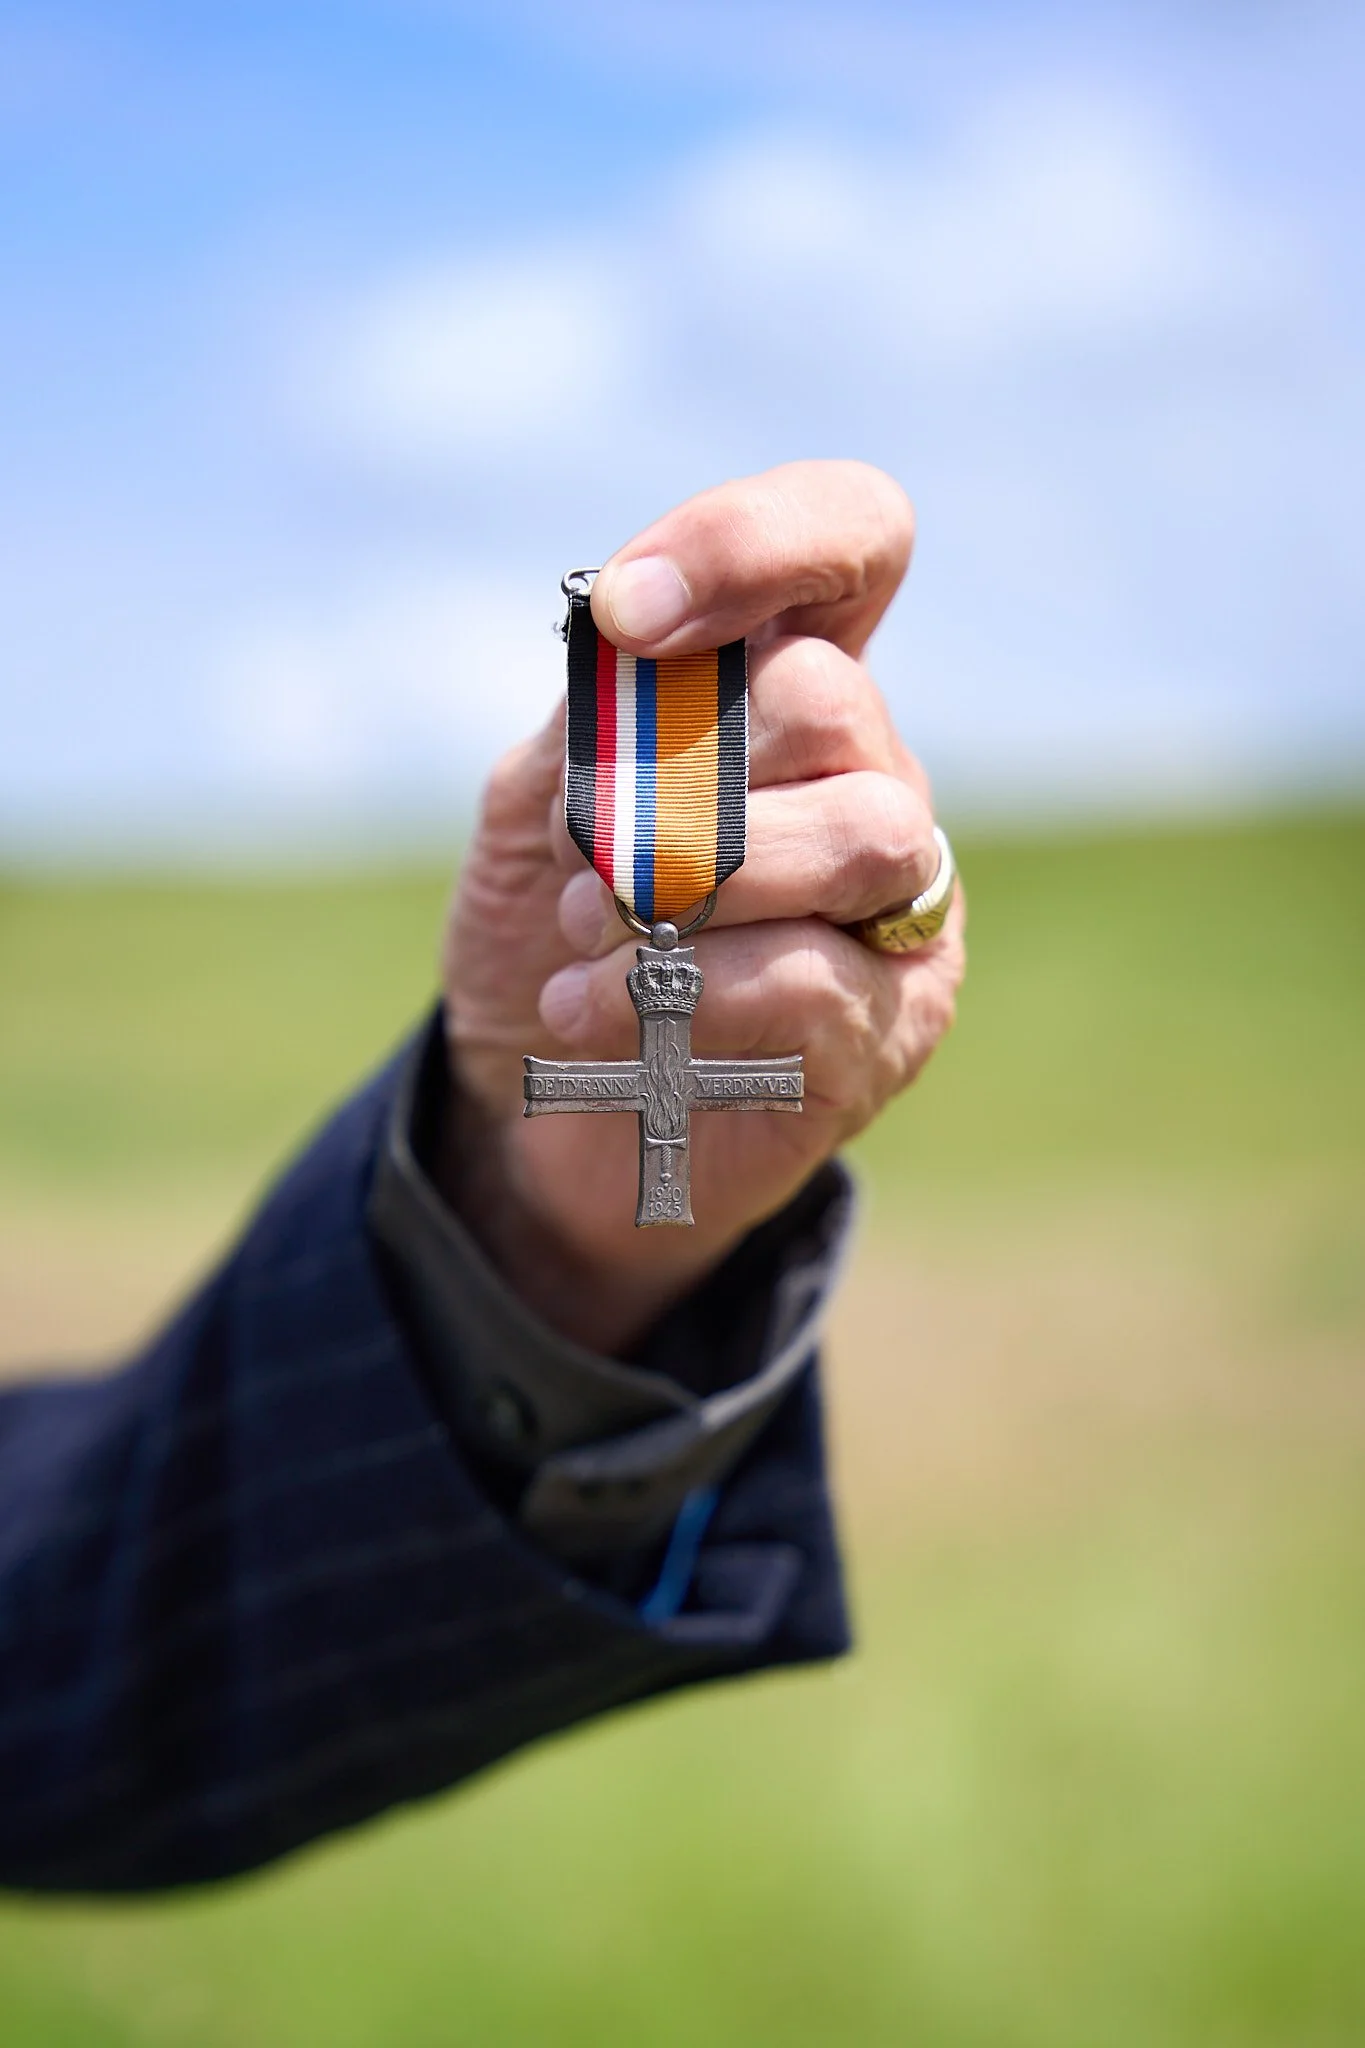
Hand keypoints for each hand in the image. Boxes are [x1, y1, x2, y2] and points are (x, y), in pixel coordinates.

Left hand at [440, 460, 964, 1352]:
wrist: (539, 1113)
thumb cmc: (555, 931)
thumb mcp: (541, 803)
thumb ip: (598, 720)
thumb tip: (650, 660)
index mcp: (789, 686)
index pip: (851, 536)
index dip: (754, 543)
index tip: (632, 619)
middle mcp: (868, 774)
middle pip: (834, 700)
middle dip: (682, 773)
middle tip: (596, 852)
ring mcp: (898, 901)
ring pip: (861, 835)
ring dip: (697, 885)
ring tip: (595, 934)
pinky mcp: (890, 1023)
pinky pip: (818, 978)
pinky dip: (686, 991)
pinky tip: (594, 1012)